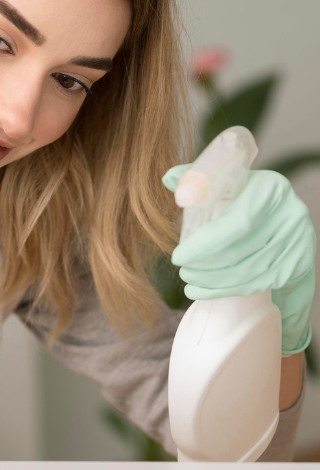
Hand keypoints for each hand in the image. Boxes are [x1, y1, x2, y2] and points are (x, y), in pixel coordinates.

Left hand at [162, 165, 315, 354]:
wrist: (279, 220)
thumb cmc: (242, 200)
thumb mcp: (225, 184)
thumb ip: (197, 179)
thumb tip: (169, 177)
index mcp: (269, 188)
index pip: (236, 224)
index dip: (204, 245)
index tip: (177, 257)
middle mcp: (290, 212)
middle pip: (241, 251)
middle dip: (204, 267)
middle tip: (182, 271)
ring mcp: (299, 239)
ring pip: (249, 272)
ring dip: (212, 282)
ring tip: (189, 281)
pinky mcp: (300, 261)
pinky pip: (259, 284)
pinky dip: (226, 290)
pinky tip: (203, 291)